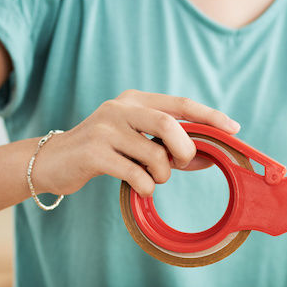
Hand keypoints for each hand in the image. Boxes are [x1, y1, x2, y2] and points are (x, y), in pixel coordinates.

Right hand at [29, 89, 239, 197]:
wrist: (52, 161)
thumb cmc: (103, 152)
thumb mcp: (136, 141)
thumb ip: (169, 145)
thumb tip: (210, 156)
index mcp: (135, 99)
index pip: (180, 103)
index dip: (210, 115)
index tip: (234, 129)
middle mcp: (121, 108)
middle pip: (171, 125)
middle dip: (185, 150)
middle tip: (182, 165)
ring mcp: (105, 129)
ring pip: (156, 155)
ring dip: (162, 175)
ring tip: (150, 178)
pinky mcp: (94, 153)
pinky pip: (137, 175)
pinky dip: (145, 186)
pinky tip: (137, 186)